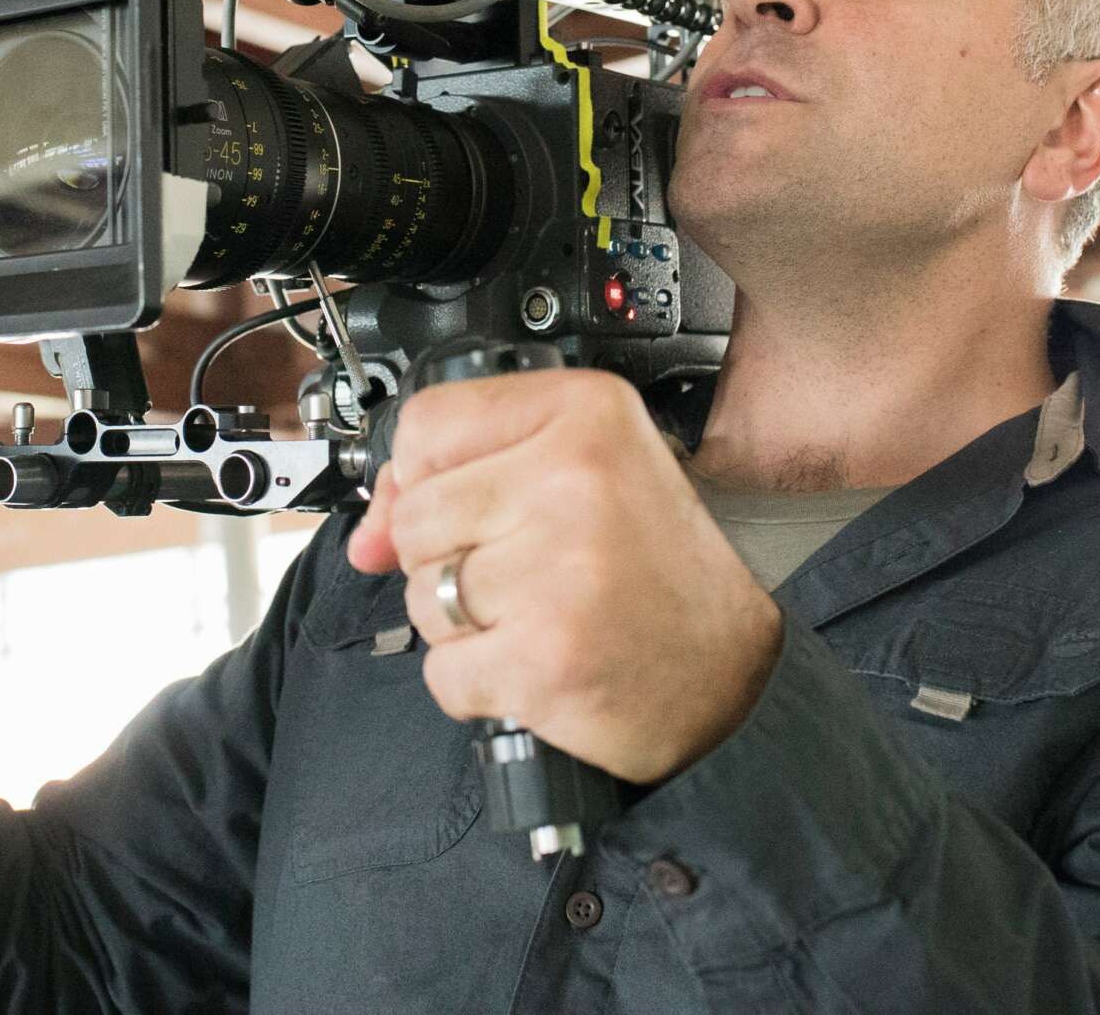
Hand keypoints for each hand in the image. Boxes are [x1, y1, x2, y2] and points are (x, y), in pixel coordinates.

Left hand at [346, 369, 783, 784]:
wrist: (733, 675)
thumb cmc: (655, 571)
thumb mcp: (581, 475)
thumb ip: (461, 476)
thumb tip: (366, 533)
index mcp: (586, 415)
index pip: (426, 425)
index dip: (424, 476)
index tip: (468, 506)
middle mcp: (573, 481)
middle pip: (414, 517)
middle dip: (449, 559)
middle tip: (528, 574)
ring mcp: (557, 573)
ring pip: (420, 596)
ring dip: (465, 626)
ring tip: (540, 618)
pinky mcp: (544, 660)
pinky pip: (442, 672)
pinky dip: (478, 684)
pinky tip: (539, 667)